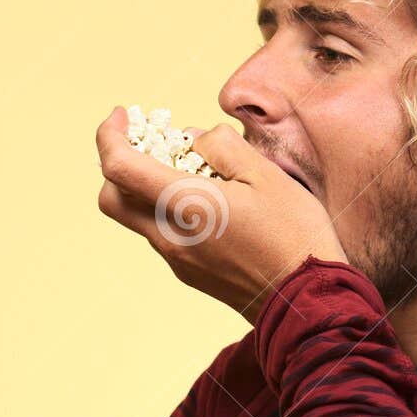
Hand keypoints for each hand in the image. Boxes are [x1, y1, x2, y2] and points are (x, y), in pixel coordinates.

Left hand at [95, 107, 349, 321]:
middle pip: (112, 199)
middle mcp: (170, 237)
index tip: (123, 115)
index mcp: (186, 206)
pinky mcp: (189, 272)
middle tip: (148, 139)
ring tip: (191, 165)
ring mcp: (177, 259)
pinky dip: (168, 207)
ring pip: (138, 216)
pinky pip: (163, 233)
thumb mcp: (266, 174)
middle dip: (118, 163)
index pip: (118, 168)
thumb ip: (222, 147)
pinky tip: (207, 198)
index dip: (109, 136)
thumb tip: (192, 140)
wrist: (306, 301)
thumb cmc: (294, 235)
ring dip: (146, 186)